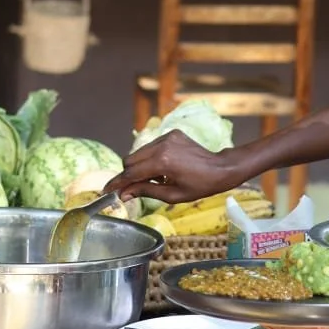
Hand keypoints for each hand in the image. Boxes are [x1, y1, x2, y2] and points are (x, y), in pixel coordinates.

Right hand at [102, 130, 247, 204]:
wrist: (221, 168)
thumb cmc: (200, 186)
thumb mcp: (173, 195)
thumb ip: (145, 191)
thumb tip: (124, 194)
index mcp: (162, 162)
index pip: (131, 173)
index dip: (117, 183)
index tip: (106, 191)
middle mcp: (161, 145)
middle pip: (130, 160)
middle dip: (127, 174)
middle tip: (131, 188)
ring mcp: (166, 137)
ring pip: (139, 152)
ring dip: (140, 166)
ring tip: (156, 179)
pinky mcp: (171, 133)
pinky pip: (151, 147)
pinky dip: (151, 158)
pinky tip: (163, 169)